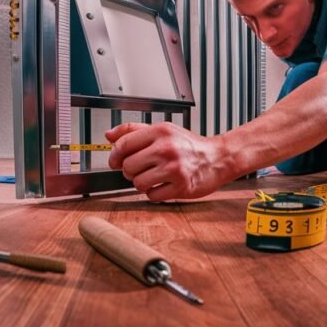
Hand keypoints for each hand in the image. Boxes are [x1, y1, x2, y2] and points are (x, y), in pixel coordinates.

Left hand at [105, 122, 230, 200]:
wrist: (217, 158)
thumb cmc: (188, 145)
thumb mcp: (163, 130)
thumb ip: (134, 131)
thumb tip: (109, 135)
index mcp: (160, 131)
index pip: (123, 144)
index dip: (114, 156)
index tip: (115, 161)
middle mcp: (166, 148)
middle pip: (128, 166)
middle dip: (130, 171)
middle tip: (141, 169)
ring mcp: (174, 168)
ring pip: (138, 183)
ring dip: (142, 183)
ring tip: (154, 177)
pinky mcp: (181, 186)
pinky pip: (152, 196)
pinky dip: (154, 193)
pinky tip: (164, 185)